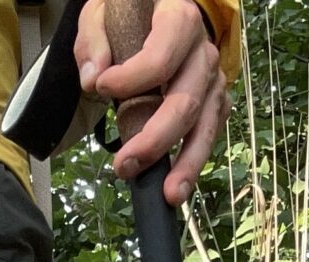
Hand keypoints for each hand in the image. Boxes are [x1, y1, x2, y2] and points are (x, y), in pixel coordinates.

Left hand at [74, 0, 228, 205]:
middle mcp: (203, 51)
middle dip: (155, 139)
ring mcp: (213, 78)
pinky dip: (195, 160)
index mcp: (179, 19)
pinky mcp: (215, 99)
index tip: (100, 87)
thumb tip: (93, 79)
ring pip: (205, 125)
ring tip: (169, 195)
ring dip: (187, 163)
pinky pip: (209, 132)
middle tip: (124, 166)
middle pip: (185, 101)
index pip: (161, 58)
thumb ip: (93, 39)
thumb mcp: (103, 10)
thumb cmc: (131, 10)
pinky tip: (179, 184)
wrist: (162, 9)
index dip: (131, 79)